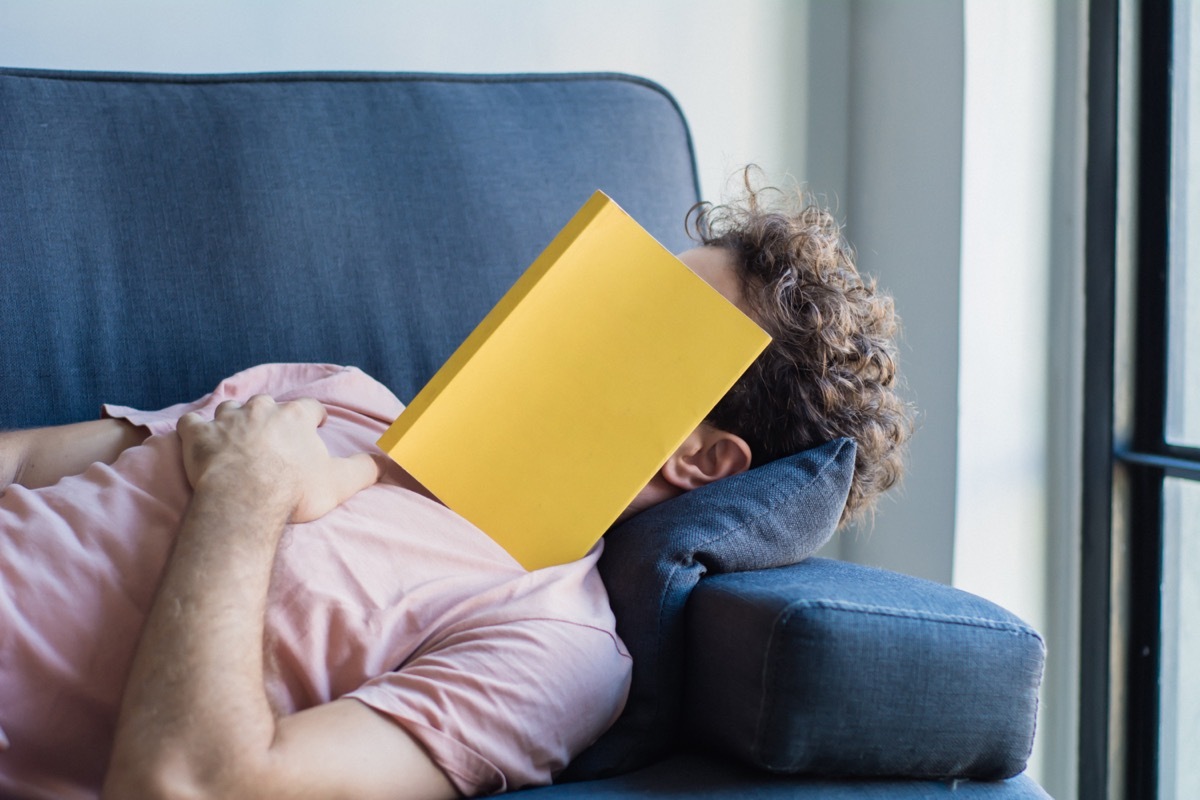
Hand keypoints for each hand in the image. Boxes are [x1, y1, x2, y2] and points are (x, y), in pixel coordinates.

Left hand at [177, 395, 380, 522]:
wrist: (245, 500)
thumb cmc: (293, 490)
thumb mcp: (340, 482)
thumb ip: (365, 469)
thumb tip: (385, 462)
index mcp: (296, 416)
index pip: (309, 408)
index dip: (313, 418)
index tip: (315, 427)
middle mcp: (261, 410)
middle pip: (267, 404)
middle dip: (270, 417)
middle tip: (273, 438)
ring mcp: (226, 420)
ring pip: (229, 408)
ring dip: (233, 420)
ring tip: (235, 437)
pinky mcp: (197, 435)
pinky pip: (192, 423)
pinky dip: (194, 429)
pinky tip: (197, 438)